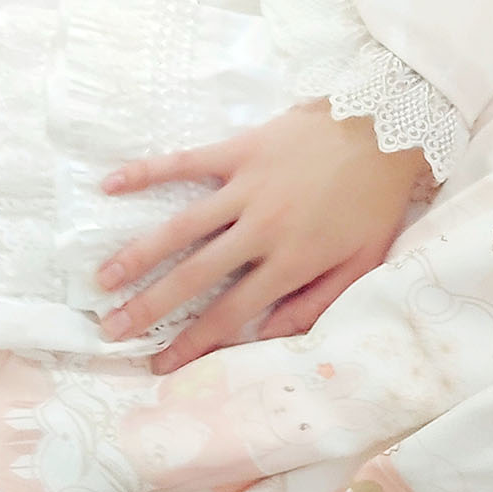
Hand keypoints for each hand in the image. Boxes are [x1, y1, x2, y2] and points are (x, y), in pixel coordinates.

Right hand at [96, 102, 428, 371]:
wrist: (389, 127)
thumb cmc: (375, 200)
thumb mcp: (363, 263)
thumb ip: (317, 303)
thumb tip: (269, 335)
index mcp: (293, 261)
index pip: (232, 313)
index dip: (193, 342)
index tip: (160, 363)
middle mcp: (262, 228)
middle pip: (194, 276)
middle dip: (149, 308)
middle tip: (111, 330)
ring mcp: (247, 187)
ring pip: (181, 227)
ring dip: (137, 255)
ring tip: (103, 280)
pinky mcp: (239, 150)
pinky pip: (184, 162)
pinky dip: (146, 173)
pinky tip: (109, 185)